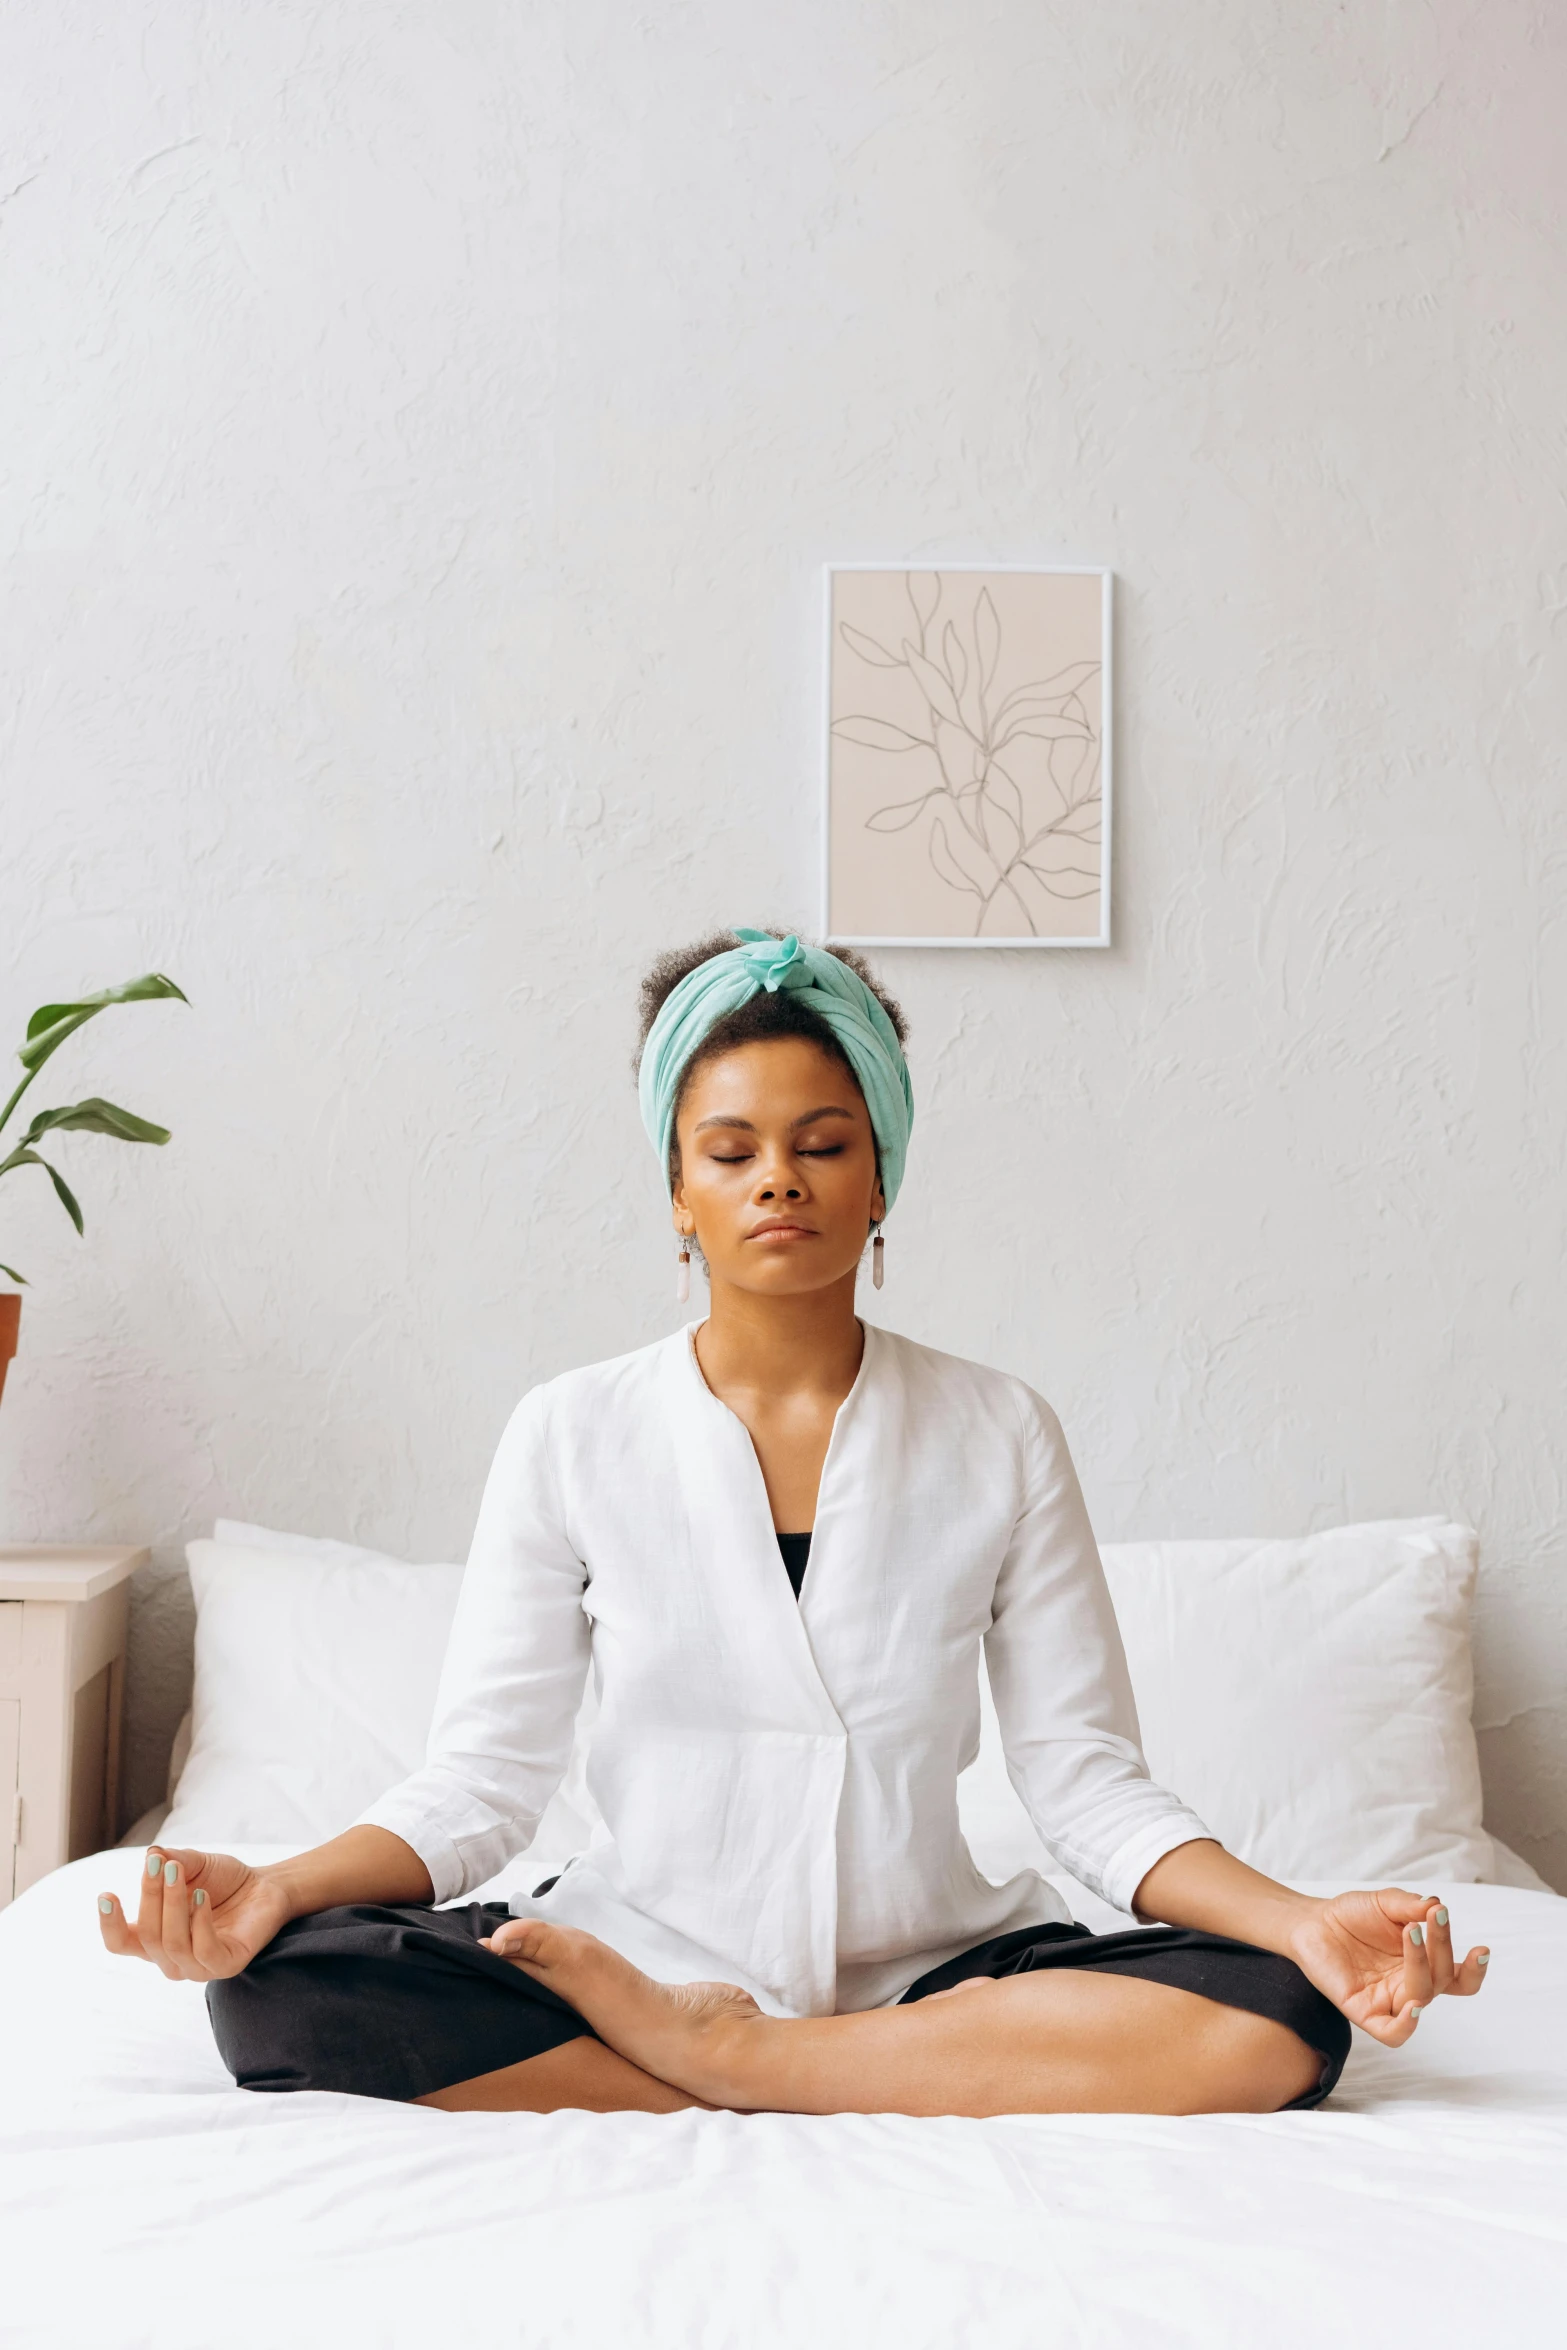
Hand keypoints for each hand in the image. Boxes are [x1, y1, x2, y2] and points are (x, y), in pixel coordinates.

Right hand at [97, 1846, 291, 1982]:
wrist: (266, 1886)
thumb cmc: (223, 1880)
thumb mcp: (193, 1864)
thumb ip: (171, 1860)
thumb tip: (152, 1854)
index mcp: (155, 1938)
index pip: (121, 1942)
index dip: (109, 1924)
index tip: (107, 1894)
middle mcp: (171, 1958)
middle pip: (147, 1936)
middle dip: (150, 1896)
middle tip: (162, 1864)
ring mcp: (198, 1967)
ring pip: (172, 1944)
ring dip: (173, 1904)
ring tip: (181, 1873)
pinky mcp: (226, 1965)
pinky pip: (204, 1951)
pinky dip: (200, 1922)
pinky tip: (202, 1896)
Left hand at [1288, 1888, 1488, 2046]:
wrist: (1311, 1921)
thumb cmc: (1352, 1914)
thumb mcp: (1384, 1902)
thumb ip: (1409, 1905)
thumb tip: (1436, 1906)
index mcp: (1422, 1964)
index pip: (1457, 1977)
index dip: (1474, 1970)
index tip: (1481, 1949)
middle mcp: (1409, 1985)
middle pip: (1441, 1979)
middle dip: (1442, 1947)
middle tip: (1431, 1919)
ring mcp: (1388, 2000)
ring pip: (1420, 1998)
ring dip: (1423, 1967)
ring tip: (1413, 1933)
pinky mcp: (1364, 2011)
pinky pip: (1393, 2033)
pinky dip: (1406, 2026)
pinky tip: (1413, 2006)